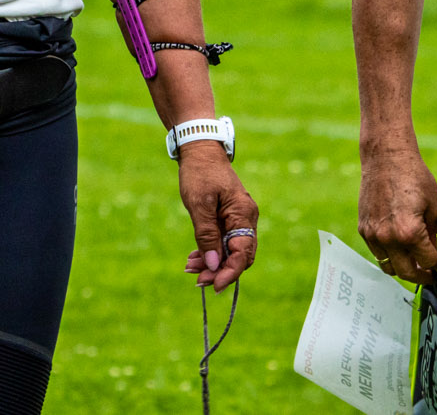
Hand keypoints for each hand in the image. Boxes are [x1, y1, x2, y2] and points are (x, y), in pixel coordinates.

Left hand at [178, 145, 258, 291]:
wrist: (200, 150)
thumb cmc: (199, 173)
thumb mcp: (199, 205)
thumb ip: (207, 235)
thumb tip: (214, 264)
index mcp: (243, 214)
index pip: (243, 253)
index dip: (229, 272)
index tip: (213, 285)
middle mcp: (246, 218)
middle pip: (239, 255)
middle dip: (220, 270)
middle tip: (198, 280)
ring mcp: (239, 218)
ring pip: (231, 250)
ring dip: (213, 262)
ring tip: (190, 268)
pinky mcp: (229, 217)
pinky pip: (224, 240)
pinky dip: (211, 251)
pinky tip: (195, 258)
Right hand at [359, 142, 436, 285]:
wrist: (386, 157)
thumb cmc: (412, 175)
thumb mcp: (434, 205)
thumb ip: (436, 232)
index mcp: (409, 233)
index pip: (428, 262)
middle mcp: (388, 238)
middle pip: (407, 273)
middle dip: (423, 276)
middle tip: (432, 274)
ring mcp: (373, 235)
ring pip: (389, 267)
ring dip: (404, 269)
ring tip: (415, 263)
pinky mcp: (363, 229)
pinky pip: (377, 253)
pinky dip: (389, 255)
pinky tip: (400, 246)